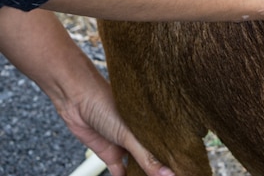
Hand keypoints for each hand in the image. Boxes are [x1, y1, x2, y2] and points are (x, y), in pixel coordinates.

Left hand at [54, 68, 174, 175]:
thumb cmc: (107, 104)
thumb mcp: (130, 134)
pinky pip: (121, 171)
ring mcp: (126, 145)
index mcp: (154, 126)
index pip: (170, 148)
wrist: (76, 99)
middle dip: (160, 171)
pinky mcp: (111, 153)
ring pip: (139, 167)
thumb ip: (148, 157)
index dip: (177, 161)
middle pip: (155, 159)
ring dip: (143, 174)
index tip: (184, 170)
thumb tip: (168, 175)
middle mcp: (142, 136)